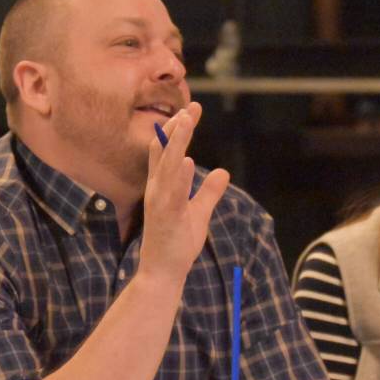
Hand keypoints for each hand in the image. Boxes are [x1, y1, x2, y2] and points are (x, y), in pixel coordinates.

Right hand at [139, 102, 228, 284]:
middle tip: (192, 106)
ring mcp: (160, 202)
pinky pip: (172, 193)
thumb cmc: (177, 244)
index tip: (190, 111)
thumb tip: (222, 172)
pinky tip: (187, 160)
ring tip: (186, 120)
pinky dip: (178, 176)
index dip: (178, 130)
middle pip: (166, 151)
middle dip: (178, 128)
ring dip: (177, 142)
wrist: (162, 272)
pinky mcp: (164, 217)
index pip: (168, 152)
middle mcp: (158, 190)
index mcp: (163, 187)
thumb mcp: (199, 213)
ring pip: (167, 165)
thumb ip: (209, 192)